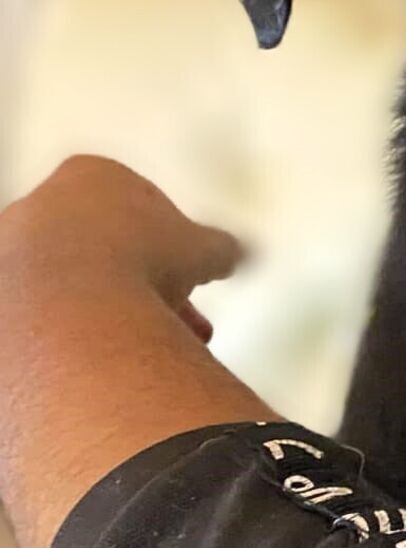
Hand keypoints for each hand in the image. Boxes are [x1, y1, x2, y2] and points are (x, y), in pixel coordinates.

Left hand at [0, 158, 266, 547]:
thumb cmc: (137, 261)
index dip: (171, 247)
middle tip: (179, 327)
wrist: (66, 313)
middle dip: (145, 290)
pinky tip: (110, 370)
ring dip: (116, 320)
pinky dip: (79, 344)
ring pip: (75, 292)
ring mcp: (10, 256)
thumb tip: (241, 254)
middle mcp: (39, 208)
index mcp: (89, 177)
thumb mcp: (199, 251)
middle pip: (102, 252)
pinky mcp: (4, 309)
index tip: (190, 281)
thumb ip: (218, 248)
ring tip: (153, 360)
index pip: (137, 207)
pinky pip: (48, 326)